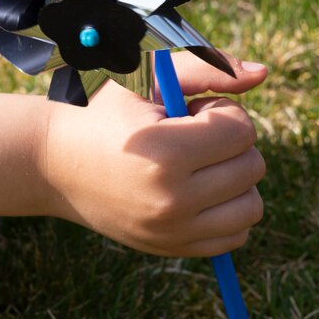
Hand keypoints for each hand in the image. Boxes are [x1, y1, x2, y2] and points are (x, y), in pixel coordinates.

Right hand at [40, 53, 267, 256]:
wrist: (56, 165)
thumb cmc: (106, 113)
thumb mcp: (148, 79)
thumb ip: (208, 69)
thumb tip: (262, 74)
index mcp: (166, 152)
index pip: (242, 130)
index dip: (223, 113)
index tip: (193, 112)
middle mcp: (171, 199)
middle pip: (253, 167)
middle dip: (231, 144)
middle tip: (193, 138)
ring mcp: (172, 231)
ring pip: (252, 206)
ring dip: (236, 180)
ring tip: (200, 166)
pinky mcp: (171, 248)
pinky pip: (236, 235)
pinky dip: (228, 212)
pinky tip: (199, 192)